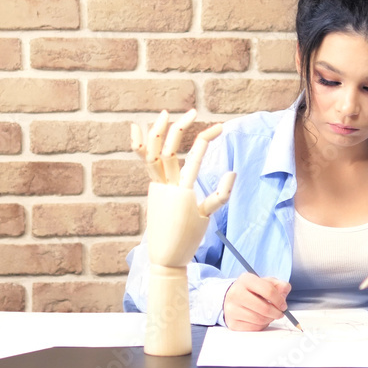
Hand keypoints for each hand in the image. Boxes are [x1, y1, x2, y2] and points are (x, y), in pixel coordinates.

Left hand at [132, 110, 234, 267]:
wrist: (165, 256)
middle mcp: (167, 185)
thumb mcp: (207, 217)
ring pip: (152, 152)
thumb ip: (220, 194)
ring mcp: (156, 185)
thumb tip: (232, 172)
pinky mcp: (151, 187)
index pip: (196, 155)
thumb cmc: (189, 238)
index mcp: (184, 190)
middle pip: (170, 148)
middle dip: (181, 127)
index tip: (220, 128)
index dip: (208, 137)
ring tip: (165, 114)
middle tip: (193, 112)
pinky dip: (138, 144)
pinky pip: (143, 162)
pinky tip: (135, 128)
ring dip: (157, 131)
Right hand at [222, 273, 291, 330]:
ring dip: (269, 319)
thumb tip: (285, 290)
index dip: (279, 300)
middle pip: (264, 308)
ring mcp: (232, 309)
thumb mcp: (265, 282)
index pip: (268, 290)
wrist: (232, 297)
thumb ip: (278, 285)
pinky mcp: (232, 322)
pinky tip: (261, 320)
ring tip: (270, 315)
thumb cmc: (252, 290)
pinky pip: (253, 328)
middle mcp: (236, 293)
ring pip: (259, 320)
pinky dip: (261, 325)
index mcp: (246, 280)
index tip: (283, 305)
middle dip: (276, 313)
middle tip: (280, 313)